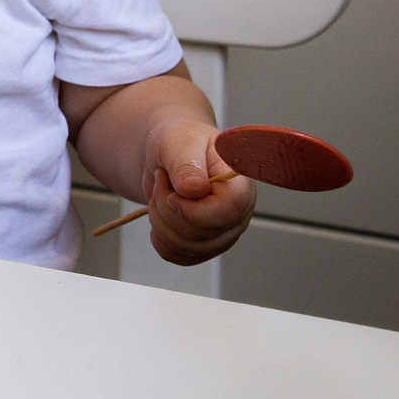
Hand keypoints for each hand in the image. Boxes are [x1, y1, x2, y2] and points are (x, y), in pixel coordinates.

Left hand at [137, 116, 255, 265]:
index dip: (192, 209)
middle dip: (166, 208)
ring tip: (159, 194)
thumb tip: (194, 189)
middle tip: (160, 180)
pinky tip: (158, 218)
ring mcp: (224, 233)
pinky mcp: (206, 244)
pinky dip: (160, 240)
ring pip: (188, 248)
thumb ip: (186, 163)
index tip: (171, 190)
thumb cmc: (179, 141)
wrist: (170, 153)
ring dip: (160, 222)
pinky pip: (180, 257)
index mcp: (239, 184)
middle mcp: (239, 213)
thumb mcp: (178, 141)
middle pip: (200, 235)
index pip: (228, 211)